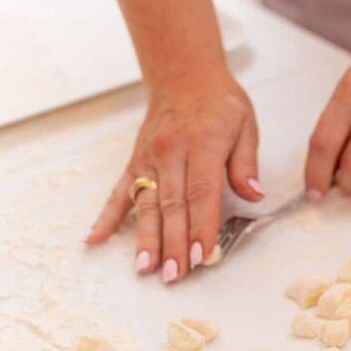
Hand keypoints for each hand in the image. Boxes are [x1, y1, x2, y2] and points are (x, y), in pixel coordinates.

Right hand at [85, 72, 262, 282]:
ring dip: (145, 238)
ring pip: (146, 204)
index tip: (203, 255)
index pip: (202, 194)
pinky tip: (95, 239)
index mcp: (202, 145)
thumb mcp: (245, 126)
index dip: (201, 227)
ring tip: (145, 267)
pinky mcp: (135, 161)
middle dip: (173, 243)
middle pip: (172, 205)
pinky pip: (119, 191)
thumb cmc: (219, 102)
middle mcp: (171, 153)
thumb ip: (246, 164)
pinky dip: (107, 217)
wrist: (184, 75)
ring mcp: (149, 158)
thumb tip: (255, 195)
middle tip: (175, 274)